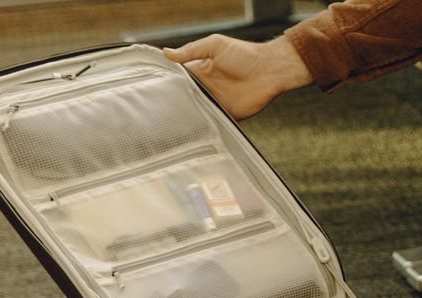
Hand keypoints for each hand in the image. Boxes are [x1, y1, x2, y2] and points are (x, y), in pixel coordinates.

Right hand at [163, 35, 311, 118]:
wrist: (270, 70)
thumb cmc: (245, 54)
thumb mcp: (215, 46)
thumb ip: (191, 51)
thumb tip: (165, 53)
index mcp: (200, 71)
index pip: (177, 80)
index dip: (166, 84)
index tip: (151, 90)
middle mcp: (205, 88)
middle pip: (183, 98)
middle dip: (171, 104)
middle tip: (154, 110)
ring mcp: (215, 103)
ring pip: (195, 112)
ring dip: (185, 116)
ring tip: (167, 122)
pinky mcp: (227, 115)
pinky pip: (211, 122)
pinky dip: (202, 125)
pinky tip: (191, 128)